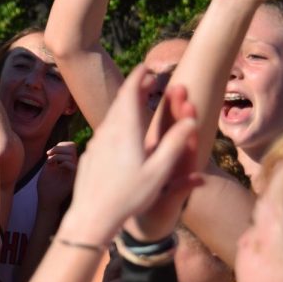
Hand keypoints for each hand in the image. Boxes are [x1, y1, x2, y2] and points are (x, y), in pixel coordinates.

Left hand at [37, 141, 76, 211]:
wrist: (46, 200)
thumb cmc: (45, 186)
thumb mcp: (47, 168)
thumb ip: (53, 158)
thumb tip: (57, 148)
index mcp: (65, 163)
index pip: (70, 147)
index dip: (61, 146)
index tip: (49, 153)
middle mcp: (70, 166)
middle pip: (72, 148)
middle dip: (58, 148)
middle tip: (48, 155)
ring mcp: (72, 172)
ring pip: (72, 155)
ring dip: (58, 155)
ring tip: (50, 162)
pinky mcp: (73, 179)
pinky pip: (73, 166)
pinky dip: (64, 163)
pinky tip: (57, 167)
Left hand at [64, 65, 199, 244]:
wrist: (91, 215)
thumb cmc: (129, 196)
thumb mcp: (159, 172)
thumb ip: (175, 145)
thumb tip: (191, 120)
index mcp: (125, 130)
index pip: (130, 93)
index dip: (138, 77)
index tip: (146, 66)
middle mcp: (107, 131)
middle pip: (120, 102)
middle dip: (133, 87)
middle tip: (146, 79)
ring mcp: (96, 142)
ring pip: (111, 116)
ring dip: (125, 104)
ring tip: (136, 100)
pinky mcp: (91, 154)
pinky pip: (105, 130)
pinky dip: (117, 120)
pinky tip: (122, 130)